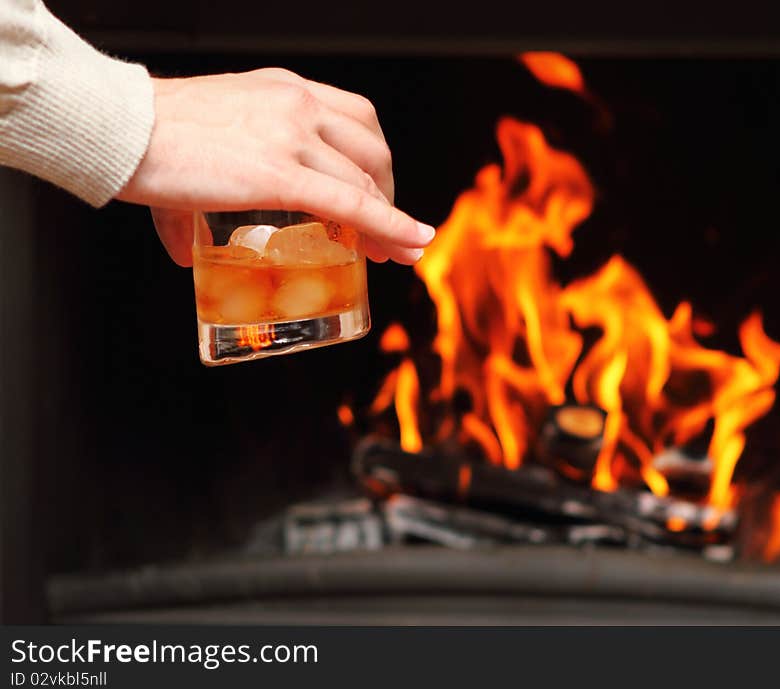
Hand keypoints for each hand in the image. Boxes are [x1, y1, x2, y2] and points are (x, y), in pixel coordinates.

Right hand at [117, 69, 433, 265]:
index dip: (374, 161)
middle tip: (384, 230)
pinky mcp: (281, 174)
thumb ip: (196, 207)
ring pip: (365, 178)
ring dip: (390, 218)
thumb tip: (187, 253)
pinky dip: (388, 224)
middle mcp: (297, 105)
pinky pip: (351, 202)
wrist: (119, 127)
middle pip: (371, 146)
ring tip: (394, 252)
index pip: (354, 119)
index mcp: (283, 90)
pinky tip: (407, 244)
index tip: (377, 195)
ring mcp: (293, 136)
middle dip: (387, 190)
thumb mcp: (196, 149)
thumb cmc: (148, 136)